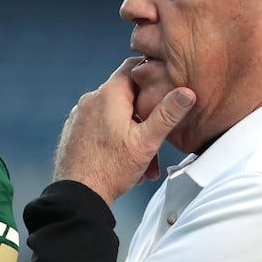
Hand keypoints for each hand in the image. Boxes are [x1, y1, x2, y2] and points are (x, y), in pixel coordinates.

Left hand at [52, 57, 194, 203]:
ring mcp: (80, 115)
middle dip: (145, 117)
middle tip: (157, 142)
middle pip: (127, 96)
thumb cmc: (110, 169)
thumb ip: (168, 114)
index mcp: (109, 94)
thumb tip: (186, 91)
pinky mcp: (74, 130)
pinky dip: (114, 139)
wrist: (76, 195)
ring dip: (132, 134)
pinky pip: (100, 127)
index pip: (134, 66)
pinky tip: (122, 161)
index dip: (153, 73)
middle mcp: (91, 99)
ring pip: (114, 115)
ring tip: (142, 163)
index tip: (166, 86)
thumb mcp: (146, 142)